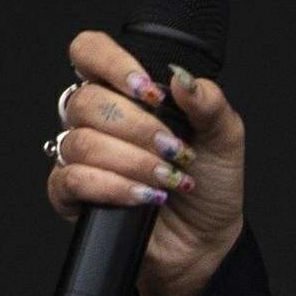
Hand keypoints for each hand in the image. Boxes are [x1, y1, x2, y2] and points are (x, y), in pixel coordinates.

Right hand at [45, 25, 245, 295]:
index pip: (89, 52)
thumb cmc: (209, 186)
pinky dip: (113, 187)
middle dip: (138, 128)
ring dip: (132, 161)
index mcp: (123, 93)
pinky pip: (73, 179)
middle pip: (87, 100)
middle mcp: (95, 120)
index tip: (150, 91)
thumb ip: (209, 103)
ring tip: (167, 179)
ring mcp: (79, 156)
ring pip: (82, 141)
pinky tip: (144, 197)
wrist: (205, 243)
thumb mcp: (224, 138)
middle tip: (174, 150)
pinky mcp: (71, 195)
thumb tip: (182, 79)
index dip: (111, 63)